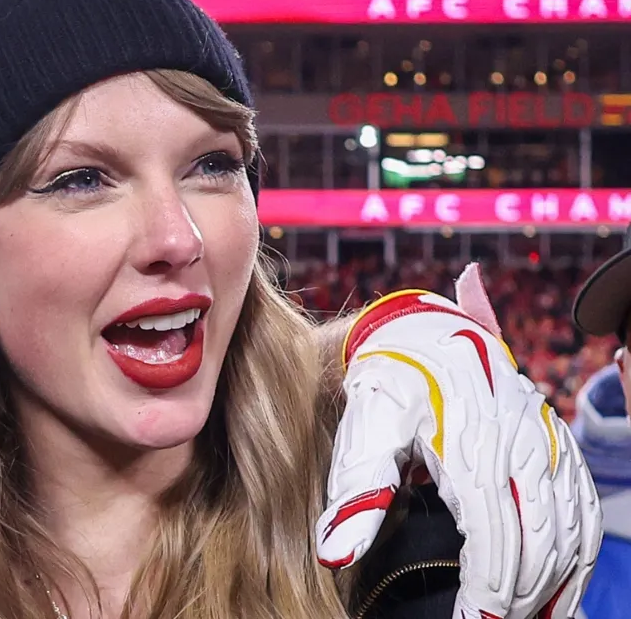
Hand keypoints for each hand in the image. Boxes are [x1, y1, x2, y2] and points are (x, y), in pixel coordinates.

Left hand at [315, 267, 601, 617]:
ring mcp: (548, 446)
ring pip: (568, 534)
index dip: (487, 594)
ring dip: (552, 586)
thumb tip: (335, 555)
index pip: (494, 540)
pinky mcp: (560, 446)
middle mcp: (523, 448)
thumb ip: (356, 491)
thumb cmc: (388, 382)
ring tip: (522, 617)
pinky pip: (584, 512)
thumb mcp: (364, 427)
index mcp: (474, 448)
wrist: (425, 329)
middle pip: (537, 545)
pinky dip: (578, 558)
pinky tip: (559, 590)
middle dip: (518, 599)